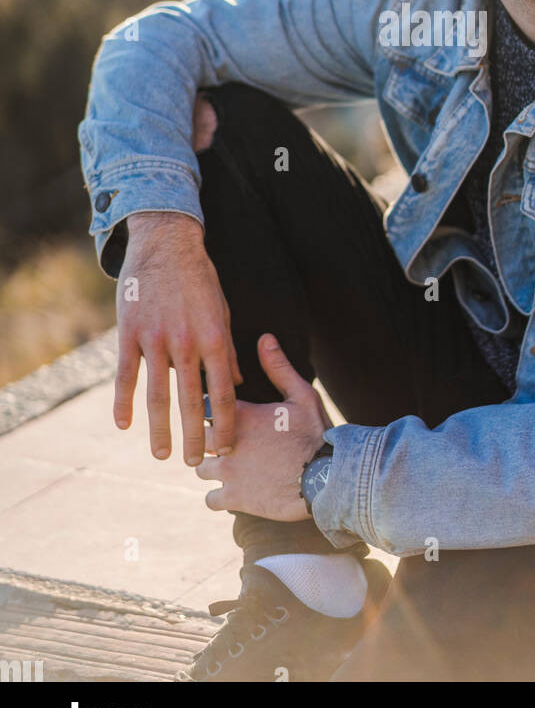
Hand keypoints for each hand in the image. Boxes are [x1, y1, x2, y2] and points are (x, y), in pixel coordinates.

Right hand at [114, 211, 242, 463]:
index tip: (228, 446)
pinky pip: (125, 375)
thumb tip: (238, 382)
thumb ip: (228, 349)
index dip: (227, 422)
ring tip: (162, 454)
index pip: (225, 391)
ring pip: (157, 395)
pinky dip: (123, 402)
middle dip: (195, 436)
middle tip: (194, 463)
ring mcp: (155, 339)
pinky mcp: (129, 332)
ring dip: (159, 428)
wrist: (166, 243)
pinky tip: (123, 424)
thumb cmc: (199, 278)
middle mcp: (186, 342)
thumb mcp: (222, 310)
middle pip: (192, 400)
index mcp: (215, 337)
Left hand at [195, 334, 333, 521]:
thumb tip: (265, 337)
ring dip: (211, 467)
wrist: (327, 478)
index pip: (205, 403)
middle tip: (224, 441)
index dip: (211, 407)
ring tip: (228, 466)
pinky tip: (232, 492)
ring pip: (200, 468)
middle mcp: (228, 443)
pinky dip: (218, 497)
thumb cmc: (316, 433)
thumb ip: (278, 367)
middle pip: (199, 436)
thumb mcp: (302, 394)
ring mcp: (229, 473)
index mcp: (242, 415)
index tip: (220, 411)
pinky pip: (210, 499)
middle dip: (208, 438)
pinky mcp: (234, 499)